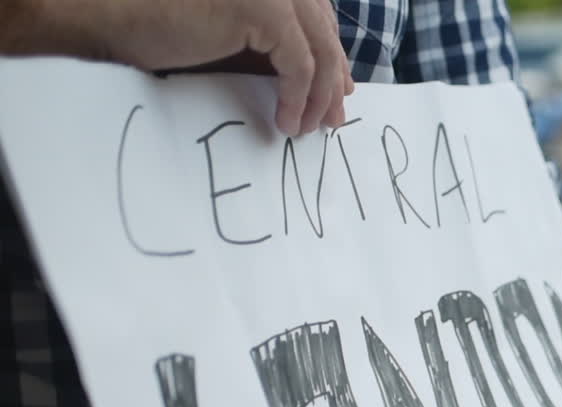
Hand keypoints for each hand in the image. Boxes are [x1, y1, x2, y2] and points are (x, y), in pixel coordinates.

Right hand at [9, 0, 353, 135]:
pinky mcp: (264, 8)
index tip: (339, 92)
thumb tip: (320, 80)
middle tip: (333, 119)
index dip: (331, 56)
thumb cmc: (161, 25)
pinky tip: (288, 122)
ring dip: (319, 96)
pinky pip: (299, 65)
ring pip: (319, 50)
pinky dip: (300, 98)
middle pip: (323, 30)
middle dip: (332, 80)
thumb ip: (271, 44)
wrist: (112, 17)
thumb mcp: (232, 33)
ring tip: (308, 128)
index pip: (316, 15)